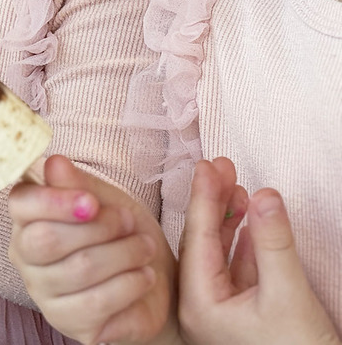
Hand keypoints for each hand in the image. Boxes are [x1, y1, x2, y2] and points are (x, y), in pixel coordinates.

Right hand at [8, 155, 178, 344]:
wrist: (153, 278)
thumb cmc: (121, 232)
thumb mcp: (106, 198)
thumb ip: (79, 183)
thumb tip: (54, 163)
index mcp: (28, 218)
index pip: (21, 205)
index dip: (55, 201)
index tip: (91, 201)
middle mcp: (25, 256)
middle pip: (47, 239)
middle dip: (98, 227)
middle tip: (129, 221)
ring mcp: (43, 293)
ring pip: (78, 269)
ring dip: (123, 254)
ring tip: (145, 247)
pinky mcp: (66, 322)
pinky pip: (96, 303)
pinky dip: (129, 284)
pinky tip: (143, 275)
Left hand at [178, 159, 340, 344]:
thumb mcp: (288, 295)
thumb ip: (273, 242)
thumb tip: (266, 193)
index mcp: (199, 305)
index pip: (198, 238)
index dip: (204, 197)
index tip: (208, 165)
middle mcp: (202, 310)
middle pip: (202, 243)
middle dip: (213, 203)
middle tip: (222, 167)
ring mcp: (220, 315)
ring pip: (219, 256)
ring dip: (230, 221)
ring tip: (239, 188)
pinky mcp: (242, 319)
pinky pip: (236, 272)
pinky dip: (244, 245)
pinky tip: (251, 224)